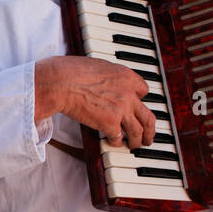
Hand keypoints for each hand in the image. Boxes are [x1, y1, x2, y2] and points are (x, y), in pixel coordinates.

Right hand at [37, 55, 156, 147]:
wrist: (62, 83)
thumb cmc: (72, 72)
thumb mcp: (99, 66)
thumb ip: (109, 77)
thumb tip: (107, 83)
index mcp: (127, 77)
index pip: (144, 90)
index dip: (139, 99)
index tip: (137, 105)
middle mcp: (129, 94)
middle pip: (148, 116)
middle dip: (151, 130)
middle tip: (149, 136)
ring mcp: (121, 110)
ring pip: (138, 131)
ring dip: (137, 141)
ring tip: (135, 146)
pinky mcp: (110, 124)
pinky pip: (118, 138)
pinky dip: (116, 142)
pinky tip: (113, 143)